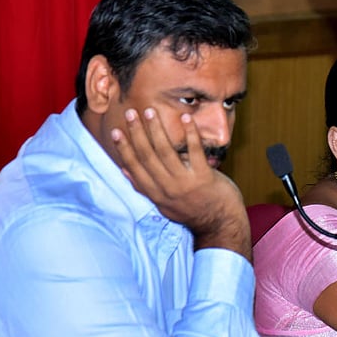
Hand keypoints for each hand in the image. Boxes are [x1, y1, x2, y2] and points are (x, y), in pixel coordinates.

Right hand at [111, 108, 249, 256]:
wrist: (221, 225)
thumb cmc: (194, 210)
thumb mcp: (164, 204)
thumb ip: (146, 187)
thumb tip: (124, 169)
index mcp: (156, 194)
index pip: (134, 168)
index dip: (124, 149)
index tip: (116, 131)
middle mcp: (167, 189)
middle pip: (147, 156)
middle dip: (137, 133)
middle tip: (131, 113)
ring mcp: (185, 184)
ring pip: (165, 151)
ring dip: (156, 129)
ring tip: (150, 111)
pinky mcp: (204, 178)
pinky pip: (195, 151)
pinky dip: (190, 134)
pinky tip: (185, 118)